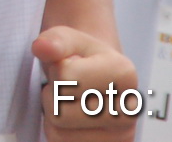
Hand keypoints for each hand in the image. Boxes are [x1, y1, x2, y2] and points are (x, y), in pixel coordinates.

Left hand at [36, 27, 138, 141]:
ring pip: (58, 133)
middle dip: (52, 96)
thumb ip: (56, 40)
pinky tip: (72, 120)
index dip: (56, 70)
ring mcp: (121, 137)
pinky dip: (58, 133)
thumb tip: (42, 47)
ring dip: (54, 116)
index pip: (65, 78)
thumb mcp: (69, 39)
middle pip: (60, 112)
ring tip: (69, 102)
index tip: (69, 65)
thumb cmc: (82, 58)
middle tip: (66, 87)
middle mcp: (129, 111)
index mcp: (124, 74)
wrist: (99, 80)